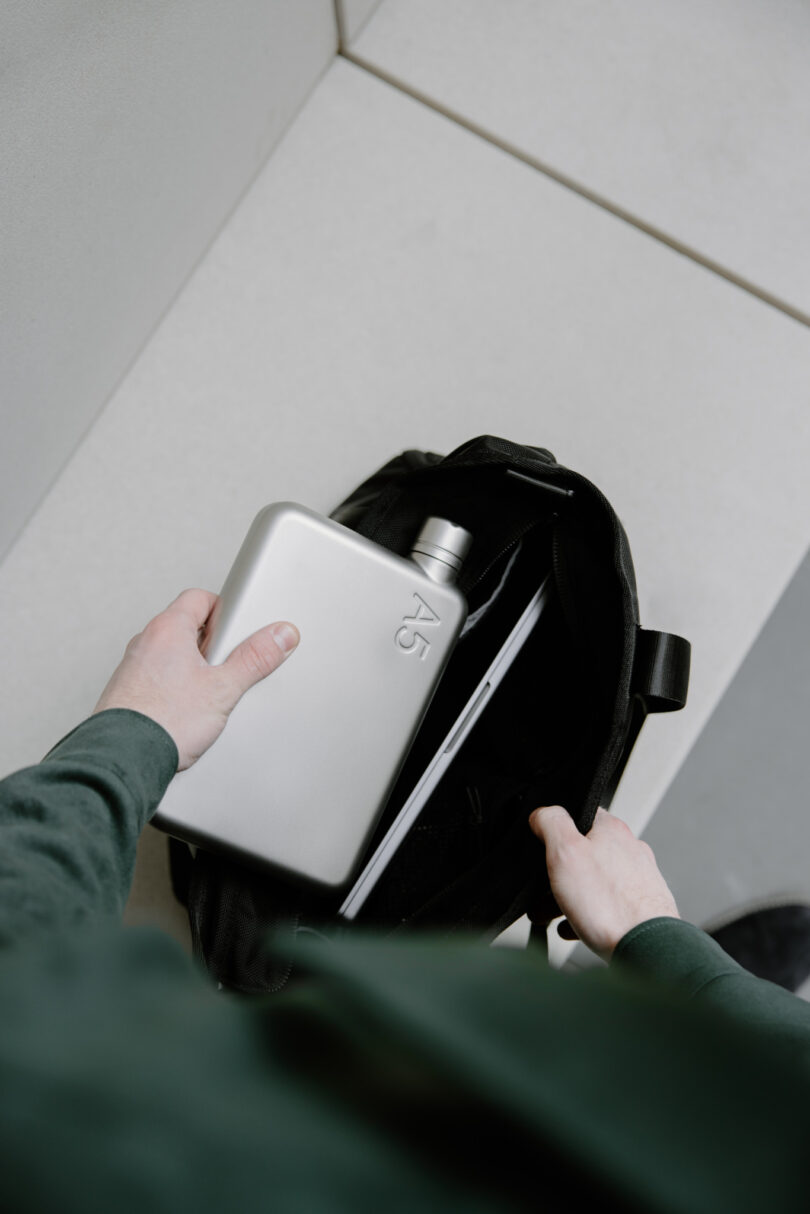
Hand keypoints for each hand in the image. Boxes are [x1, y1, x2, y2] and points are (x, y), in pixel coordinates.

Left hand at [93, 588, 298, 770]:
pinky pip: (157, 678)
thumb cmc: (164, 721)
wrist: (124, 758)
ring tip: (206, 696)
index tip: (238, 629)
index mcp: (167, 629)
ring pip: (172, 654)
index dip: (224, 610)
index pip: (199, 598)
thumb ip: (255, 659)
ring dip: (192, 668)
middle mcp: (145, 642)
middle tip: (226, 668)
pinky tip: (185, 712)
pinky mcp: (127, 691)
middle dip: (212, 645)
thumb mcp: (223, 688)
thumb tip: (280, 636)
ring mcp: (132, 667)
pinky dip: (174, 688)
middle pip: (187, 626)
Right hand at [529, 805, 679, 959]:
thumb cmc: (610, 905)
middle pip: (584, 854)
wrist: (646, 949)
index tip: (541, 849)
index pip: (577, 816)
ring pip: (594, 883)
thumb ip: (551, 823)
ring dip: (568, 897)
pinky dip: (587, 916)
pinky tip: (574, 929)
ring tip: (550, 915)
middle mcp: (630, 851)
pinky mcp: (642, 907)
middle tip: (540, 892)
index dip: (554, 832)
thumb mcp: (565, 852)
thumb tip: (542, 812)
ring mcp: (638, 880)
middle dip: (558, 874)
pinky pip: (607, 907)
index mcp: (613, 830)